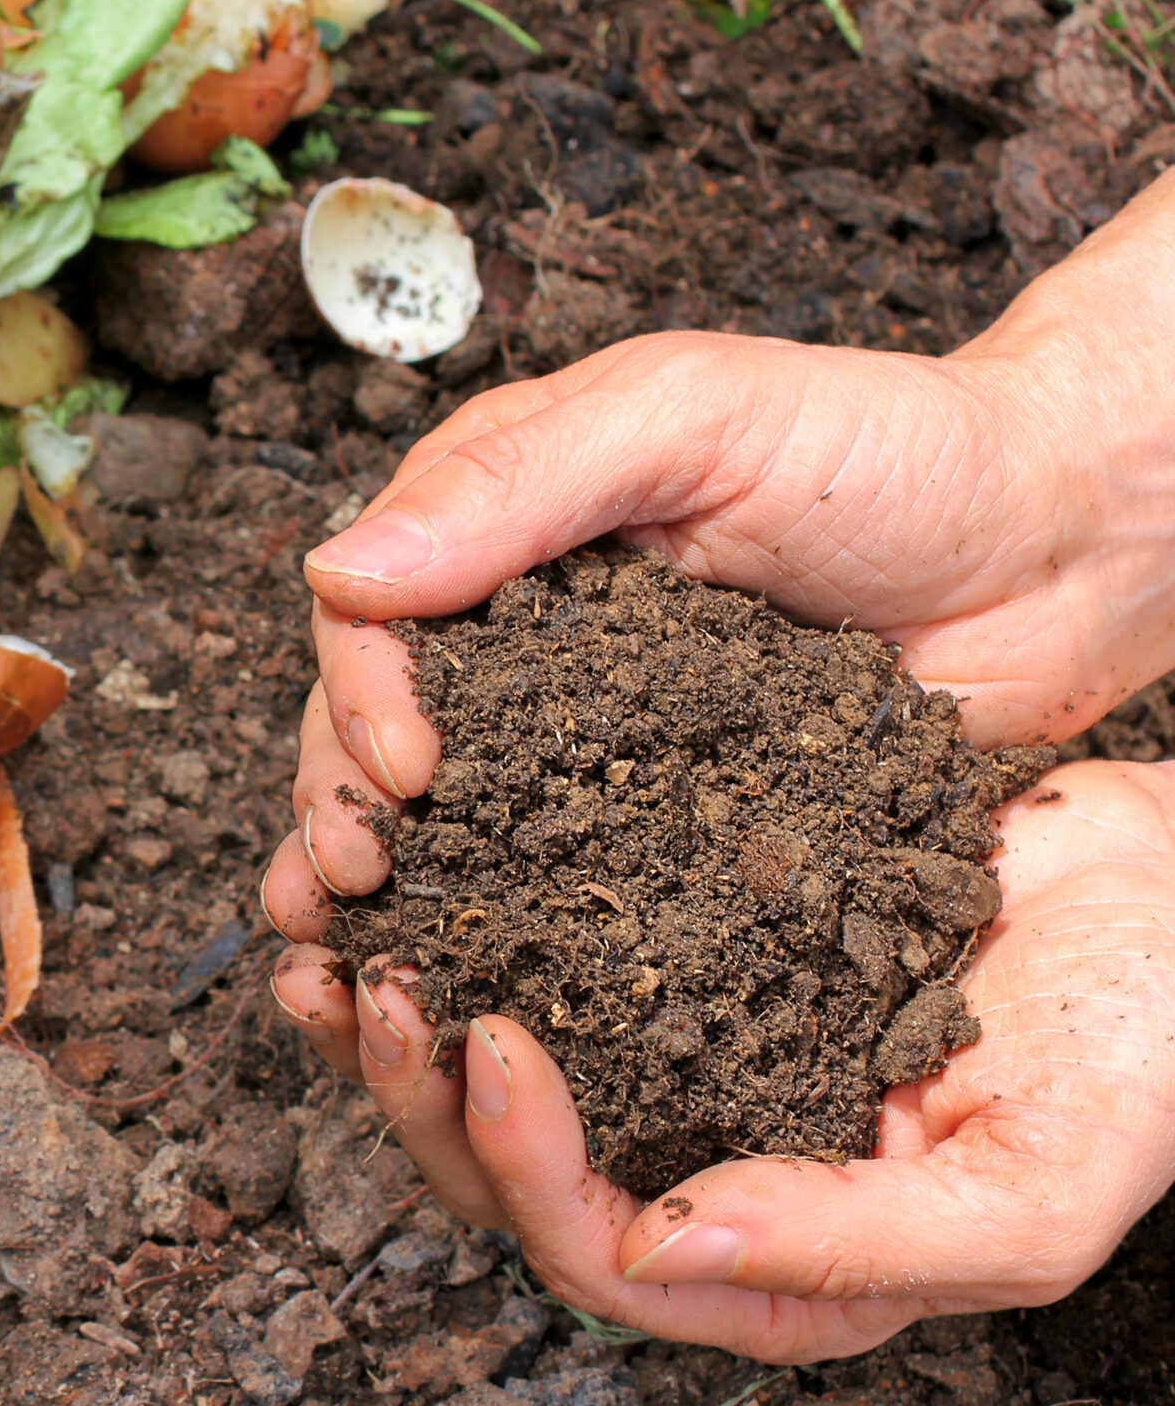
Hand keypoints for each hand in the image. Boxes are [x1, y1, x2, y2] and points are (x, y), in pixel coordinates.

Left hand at [268, 759, 1174, 1362]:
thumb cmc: (1140, 1054)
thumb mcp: (1030, 1184)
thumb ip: (855, 1244)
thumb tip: (659, 1243)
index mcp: (780, 1265)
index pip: (600, 1252)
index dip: (522, 1163)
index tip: (486, 1037)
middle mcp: (707, 1168)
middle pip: (510, 1173)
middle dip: (417, 1087)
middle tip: (370, 978)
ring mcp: (680, 1057)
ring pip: (493, 1068)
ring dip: (399, 1010)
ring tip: (332, 927)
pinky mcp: (667, 948)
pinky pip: (532, 947)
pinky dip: (457, 911)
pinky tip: (405, 858)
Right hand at [274, 166, 1174, 912]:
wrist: (1066, 545)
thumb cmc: (891, 447)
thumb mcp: (693, 417)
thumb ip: (521, 481)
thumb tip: (339, 571)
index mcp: (504, 521)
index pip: (372, 611)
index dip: (357, 694)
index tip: (403, 769)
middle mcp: (526, 633)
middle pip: (380, 724)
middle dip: (343, 804)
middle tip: (353, 883)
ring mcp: (593, 734)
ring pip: (454, 815)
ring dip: (394, 886)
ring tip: (364, 961)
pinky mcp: (667, 821)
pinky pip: (571, 879)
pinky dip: (509, 932)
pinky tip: (473, 989)